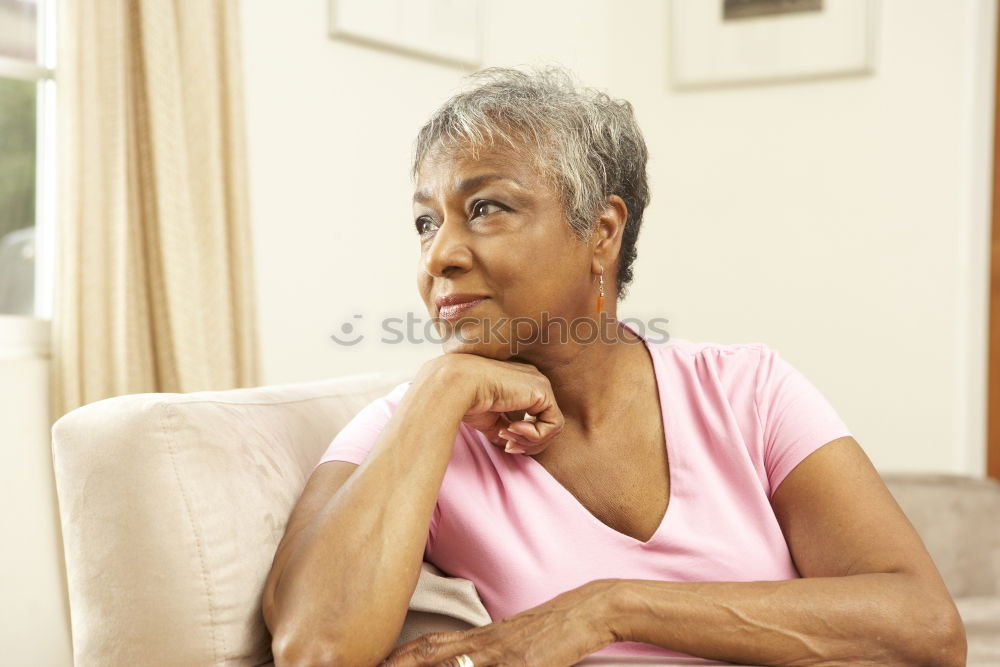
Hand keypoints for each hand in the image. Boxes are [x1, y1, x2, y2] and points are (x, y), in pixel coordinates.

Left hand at [380, 581, 616, 666]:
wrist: (584, 611)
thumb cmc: (547, 630)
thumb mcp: (507, 641)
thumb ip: (478, 652)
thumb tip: (449, 662)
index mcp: (476, 637)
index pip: (425, 647)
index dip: (396, 658)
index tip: (373, 665)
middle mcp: (482, 643)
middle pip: (428, 654)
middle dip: (396, 665)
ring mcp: (501, 655)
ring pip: (451, 666)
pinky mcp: (523, 664)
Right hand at [416, 354, 564, 455]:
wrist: (458, 386)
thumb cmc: (467, 399)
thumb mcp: (489, 419)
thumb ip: (505, 428)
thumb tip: (513, 445)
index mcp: (522, 385)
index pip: (536, 417)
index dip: (523, 436)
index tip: (503, 440)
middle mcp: (534, 382)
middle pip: (547, 423)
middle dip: (528, 442)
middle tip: (508, 445)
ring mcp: (540, 385)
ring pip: (552, 427)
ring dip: (530, 440)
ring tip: (507, 435)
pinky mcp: (542, 392)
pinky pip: (553, 425)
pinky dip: (534, 435)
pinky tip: (511, 428)